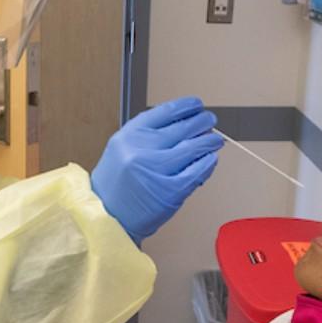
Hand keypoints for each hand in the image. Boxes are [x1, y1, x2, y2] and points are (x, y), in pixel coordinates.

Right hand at [91, 97, 223, 242]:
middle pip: (182, 128)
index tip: (196, 105)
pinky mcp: (171, 191)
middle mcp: (142, 150)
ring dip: (208, 142)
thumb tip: (180, 123)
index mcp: (129, 136)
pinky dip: (207, 164)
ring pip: (193, 148)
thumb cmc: (115, 186)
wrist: (107, 217)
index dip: (185, 106)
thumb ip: (146, 136)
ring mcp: (157, 170)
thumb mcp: (122, 150)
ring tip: (214, 140)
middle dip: (201, 122)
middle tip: (209, 120)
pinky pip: (197, 172)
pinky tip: (210, 159)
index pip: (165, 112)